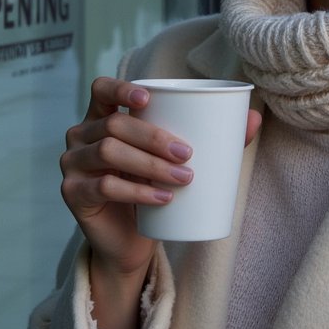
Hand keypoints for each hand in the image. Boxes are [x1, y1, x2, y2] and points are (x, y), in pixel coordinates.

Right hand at [60, 77, 260, 328]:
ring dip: (150, 164)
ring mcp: (73, 164)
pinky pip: (105, 186)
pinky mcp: (73, 193)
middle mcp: (82, 135)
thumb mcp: (178, 159)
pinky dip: (138, 192)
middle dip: (154, 136)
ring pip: (109, 152)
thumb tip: (255, 118)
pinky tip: (163, 199)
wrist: (132, 239)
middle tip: (188, 154)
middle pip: (114, 124)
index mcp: (103, 116)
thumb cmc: (155, 186)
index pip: (101, 89)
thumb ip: (215, 137)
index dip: (121, 89)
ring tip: (184, 178)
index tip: (148, 99)